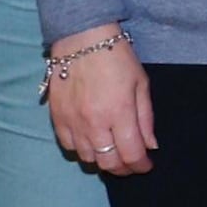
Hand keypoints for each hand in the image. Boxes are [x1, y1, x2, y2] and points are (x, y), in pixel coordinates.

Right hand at [48, 34, 154, 173]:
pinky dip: (81, 150)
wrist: (82, 38)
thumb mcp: (141, 84)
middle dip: (123, 169)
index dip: (141, 165)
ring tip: (111, 152)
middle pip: (108, 162)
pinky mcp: (57, 117)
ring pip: (86, 158)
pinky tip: (90, 142)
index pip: (131, 154)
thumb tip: (150, 146)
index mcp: (120, 112)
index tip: (146, 165)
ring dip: (102, 160)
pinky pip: (68, 146)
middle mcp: (94, 122)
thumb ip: (145, 119)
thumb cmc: (117, 57)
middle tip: (130, 163)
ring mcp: (73, 121)